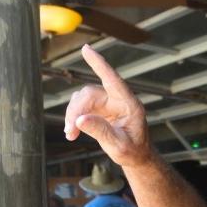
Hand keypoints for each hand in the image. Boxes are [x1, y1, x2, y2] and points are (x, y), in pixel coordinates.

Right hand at [63, 44, 152, 167]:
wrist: (136, 157)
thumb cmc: (133, 151)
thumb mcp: (119, 146)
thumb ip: (101, 132)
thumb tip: (80, 119)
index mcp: (130, 105)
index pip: (113, 80)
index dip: (100, 64)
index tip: (87, 49)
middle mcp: (119, 100)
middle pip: (90, 94)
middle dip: (76, 110)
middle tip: (70, 130)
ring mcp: (108, 103)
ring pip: (83, 98)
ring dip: (73, 114)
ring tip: (71, 133)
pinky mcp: (100, 109)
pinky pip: (81, 106)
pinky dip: (74, 118)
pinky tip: (72, 132)